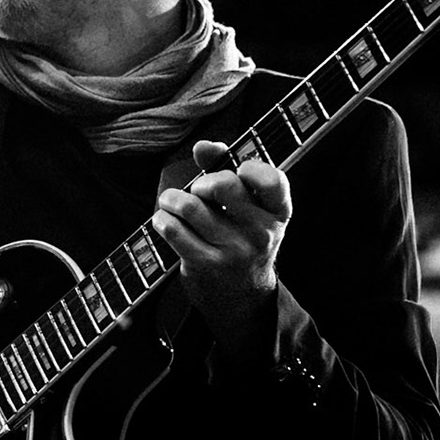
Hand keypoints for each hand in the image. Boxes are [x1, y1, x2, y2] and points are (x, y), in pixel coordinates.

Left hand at [151, 139, 291, 359]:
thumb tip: (203, 146)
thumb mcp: (249, 207)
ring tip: (172, 201)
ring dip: (173, 198)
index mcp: (277, 212)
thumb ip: (226, 168)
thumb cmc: (242, 235)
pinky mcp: (205, 265)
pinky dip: (162, 218)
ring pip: (190, 206)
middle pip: (223, 185)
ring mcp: (233, 251)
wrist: (242, 294)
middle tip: (199, 190)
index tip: (238, 170)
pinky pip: (172, 230)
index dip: (250, 168)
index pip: (272, 180)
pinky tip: (165, 219)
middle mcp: (260, 232)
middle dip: (203, 181)